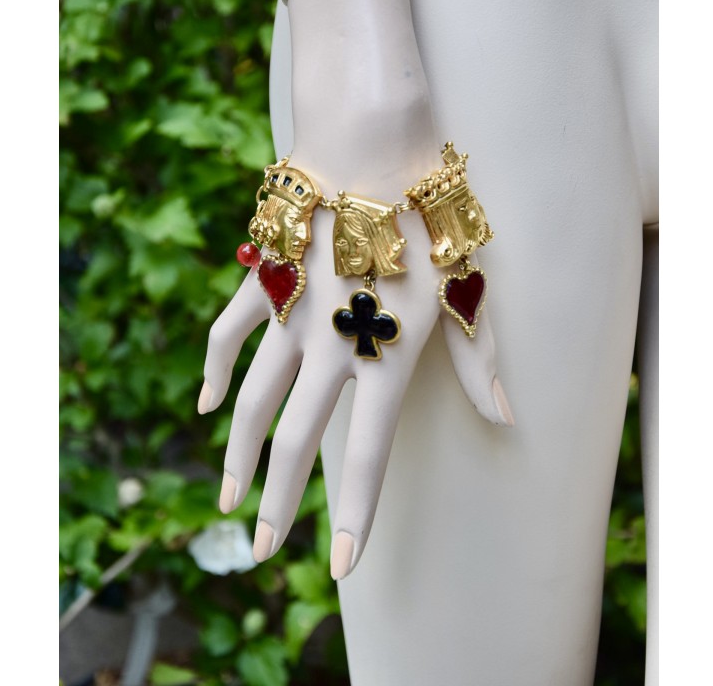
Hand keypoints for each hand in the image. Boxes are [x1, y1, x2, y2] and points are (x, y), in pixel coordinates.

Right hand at [198, 193, 512, 579]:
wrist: (373, 146)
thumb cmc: (429, 218)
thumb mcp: (466, 288)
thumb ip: (477, 357)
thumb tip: (504, 417)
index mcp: (388, 354)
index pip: (370, 455)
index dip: (357, 515)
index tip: (342, 566)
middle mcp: (333, 346)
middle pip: (299, 440)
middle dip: (283, 503)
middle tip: (263, 549)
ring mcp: (291, 314)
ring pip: (254, 401)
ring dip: (240, 456)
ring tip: (229, 500)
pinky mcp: (265, 282)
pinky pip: (228, 335)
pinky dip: (216, 371)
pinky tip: (208, 405)